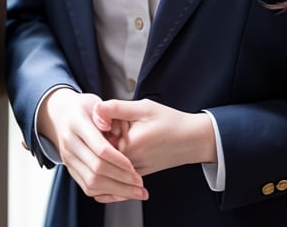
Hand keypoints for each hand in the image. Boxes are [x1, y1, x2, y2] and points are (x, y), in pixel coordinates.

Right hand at [37, 88, 148, 203]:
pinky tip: (123, 192)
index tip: (134, 167)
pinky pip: (87, 187)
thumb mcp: (96, 102)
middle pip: (96, 169)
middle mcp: (69, 143)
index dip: (118, 159)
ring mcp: (68, 159)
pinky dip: (107, 192)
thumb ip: (107, 110)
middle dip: (121, 179)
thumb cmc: (86, 108)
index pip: (100, 148)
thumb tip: (109, 126)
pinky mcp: (70, 169)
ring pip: (92, 182)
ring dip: (116, 190)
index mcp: (77, 124)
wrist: (63, 115)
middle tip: (140, 184)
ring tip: (136, 192)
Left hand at [92, 99, 216, 176]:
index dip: (105, 120)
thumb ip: (116, 108)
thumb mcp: (144, 108)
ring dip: (114, 144)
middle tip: (130, 124)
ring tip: (135, 133)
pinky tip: (131, 146)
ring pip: (110, 157)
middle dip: (109, 133)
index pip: (98, 134)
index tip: (120, 116)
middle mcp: (126, 164)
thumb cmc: (170, 122)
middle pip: (102, 147)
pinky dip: (118, 158)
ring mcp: (131, 173)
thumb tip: (95, 108)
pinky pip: (118, 168)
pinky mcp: (135, 177)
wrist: (191, 140)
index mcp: (126, 146)